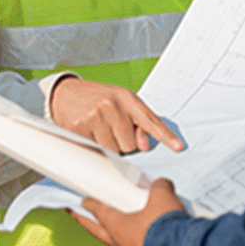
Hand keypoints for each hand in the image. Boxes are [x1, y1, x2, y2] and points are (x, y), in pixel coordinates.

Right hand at [50, 77, 183, 152]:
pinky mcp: (79, 128)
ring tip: (99, 131)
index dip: (165, 135)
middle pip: (131, 145)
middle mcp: (112, 105)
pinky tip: (88, 134)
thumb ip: (138, 123)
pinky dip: (94, 148)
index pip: (150, 120)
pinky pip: (96, 151)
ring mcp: (95, 116)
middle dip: (122, 142)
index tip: (178, 147)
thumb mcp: (120, 104)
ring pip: (114, 151)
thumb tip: (145, 146)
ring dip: (108, 147)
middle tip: (110, 128)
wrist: (65, 94)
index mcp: (126, 98)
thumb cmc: (98, 100)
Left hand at [73, 177, 184, 245]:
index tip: (81, 201)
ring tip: (116, 230)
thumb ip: (158, 187)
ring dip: (113, 236)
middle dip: (85, 222)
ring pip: (118, 245)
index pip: (98, 212)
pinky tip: (144, 245)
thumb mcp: (162, 196)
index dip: (89, 204)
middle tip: (76, 216)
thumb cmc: (166, 227)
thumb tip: (162, 185)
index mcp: (118, 227)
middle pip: (97, 232)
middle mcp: (121, 244)